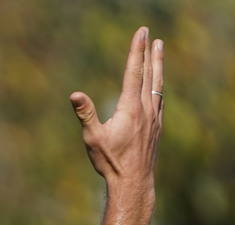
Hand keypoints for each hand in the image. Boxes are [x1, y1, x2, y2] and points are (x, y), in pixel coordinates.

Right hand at [69, 27, 162, 201]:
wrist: (133, 183)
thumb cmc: (110, 162)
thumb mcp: (93, 138)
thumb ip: (86, 113)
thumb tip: (75, 94)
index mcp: (130, 108)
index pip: (134, 72)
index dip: (136, 50)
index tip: (141, 32)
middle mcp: (145, 109)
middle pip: (149, 74)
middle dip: (150, 54)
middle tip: (153, 37)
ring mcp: (154, 118)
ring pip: (157, 85)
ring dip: (158, 67)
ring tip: (159, 51)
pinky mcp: (156, 128)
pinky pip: (159, 100)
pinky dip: (158, 87)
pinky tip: (158, 86)